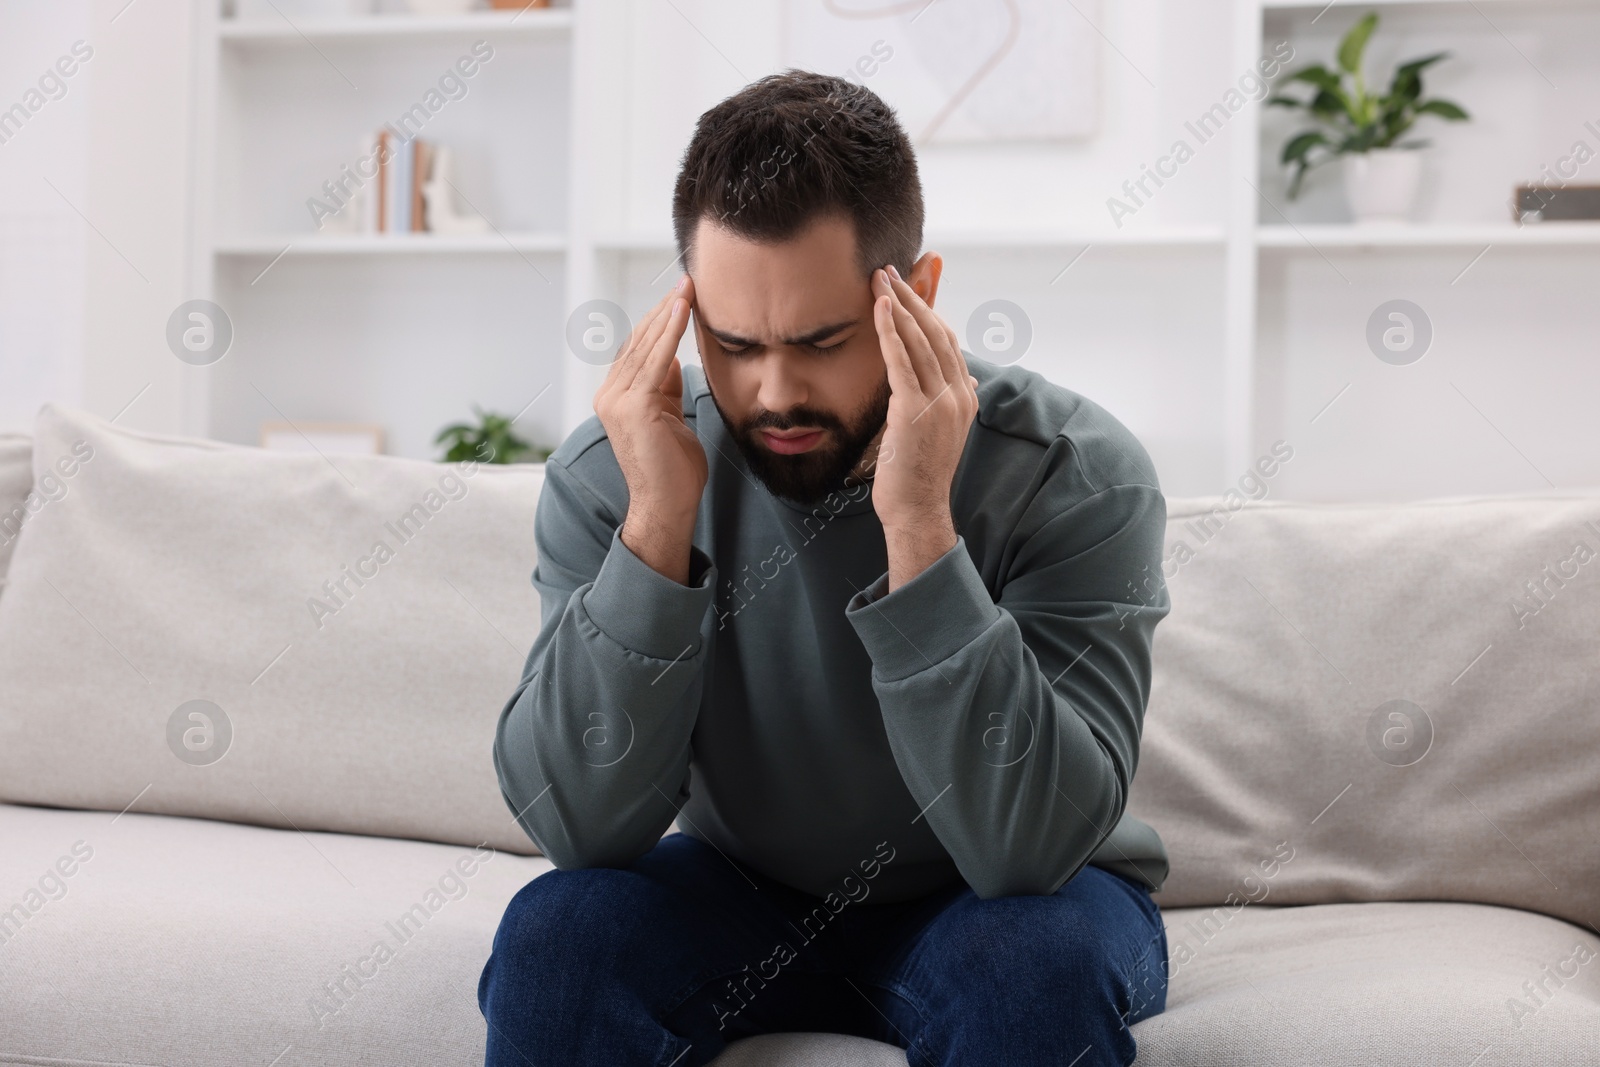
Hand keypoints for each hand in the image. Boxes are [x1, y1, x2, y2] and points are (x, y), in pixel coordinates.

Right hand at [593, 275, 706, 582]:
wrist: (667, 506)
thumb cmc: (674, 470)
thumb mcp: (670, 417)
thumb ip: (665, 389)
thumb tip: (673, 361)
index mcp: (616, 398)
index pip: (638, 350)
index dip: (659, 322)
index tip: (681, 297)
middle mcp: (609, 396)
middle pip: (639, 342)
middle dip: (664, 310)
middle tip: (687, 281)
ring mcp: (617, 401)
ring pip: (646, 346)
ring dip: (669, 313)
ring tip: (688, 287)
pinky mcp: (633, 406)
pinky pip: (655, 359)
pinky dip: (670, 332)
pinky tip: (683, 309)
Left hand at [869, 265, 978, 589]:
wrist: (917, 509)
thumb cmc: (918, 474)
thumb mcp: (937, 431)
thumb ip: (944, 400)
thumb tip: (964, 379)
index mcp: (966, 396)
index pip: (949, 341)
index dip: (928, 310)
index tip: (908, 287)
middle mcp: (959, 394)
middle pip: (936, 333)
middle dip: (912, 298)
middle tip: (890, 270)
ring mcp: (940, 402)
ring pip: (920, 341)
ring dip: (899, 305)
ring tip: (880, 279)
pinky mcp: (915, 410)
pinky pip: (901, 361)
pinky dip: (890, 331)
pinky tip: (879, 308)